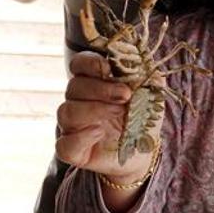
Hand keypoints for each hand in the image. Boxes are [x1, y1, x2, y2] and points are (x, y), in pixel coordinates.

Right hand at [55, 52, 159, 183]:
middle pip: (74, 87)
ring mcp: (73, 127)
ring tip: (119, 113)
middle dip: (101, 89)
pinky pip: (64, 144)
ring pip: (66, 112)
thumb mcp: (149, 91)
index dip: (89, 63)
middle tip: (126, 95)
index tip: (108, 68)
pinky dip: (81, 137)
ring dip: (94, 110)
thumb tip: (138, 61)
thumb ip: (142, 75)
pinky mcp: (73, 151)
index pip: (79, 64)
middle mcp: (78, 102)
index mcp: (93, 82)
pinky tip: (99, 132)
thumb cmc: (143, 116)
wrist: (144, 149)